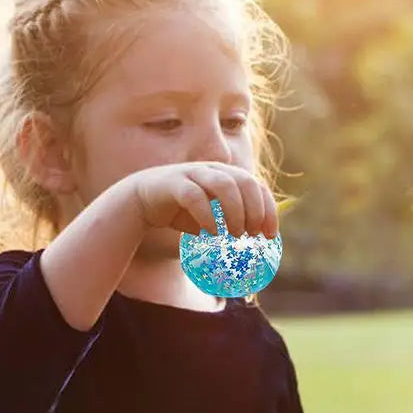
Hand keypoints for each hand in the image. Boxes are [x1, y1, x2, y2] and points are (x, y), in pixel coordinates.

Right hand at [126, 162, 277, 238]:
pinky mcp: (174, 183)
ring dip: (235, 211)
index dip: (268, 210)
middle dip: (254, 210)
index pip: (257, 187)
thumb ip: (234, 223)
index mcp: (227, 175)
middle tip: (252, 234)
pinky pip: (194, 196)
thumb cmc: (184, 211)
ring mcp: (193, 174)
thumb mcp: (213, 217)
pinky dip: (207, 215)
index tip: (269, 236)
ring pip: (223, 184)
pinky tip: (212, 233)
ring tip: (235, 234)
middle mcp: (213, 170)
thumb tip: (259, 241)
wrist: (143, 200)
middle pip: (244, 181)